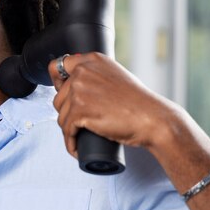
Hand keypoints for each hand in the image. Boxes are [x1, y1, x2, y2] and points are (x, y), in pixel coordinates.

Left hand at [47, 52, 180, 157]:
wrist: (152, 118)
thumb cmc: (138, 102)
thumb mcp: (114, 76)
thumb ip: (96, 75)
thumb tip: (77, 82)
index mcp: (91, 60)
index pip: (58, 66)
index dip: (57, 82)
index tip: (61, 93)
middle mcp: (83, 72)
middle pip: (58, 97)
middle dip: (66, 113)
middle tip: (78, 123)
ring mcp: (79, 91)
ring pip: (61, 116)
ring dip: (69, 129)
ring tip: (81, 136)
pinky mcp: (79, 111)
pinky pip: (66, 131)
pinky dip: (71, 143)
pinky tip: (76, 148)